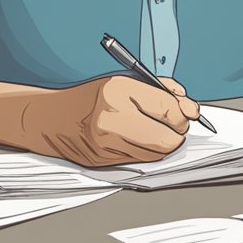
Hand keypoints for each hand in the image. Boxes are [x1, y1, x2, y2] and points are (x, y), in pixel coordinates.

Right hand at [19, 75, 201, 166]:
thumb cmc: (93, 97)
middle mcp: (112, 119)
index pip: (170, 109)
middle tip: (174, 124)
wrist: (53, 119)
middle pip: (168, 139)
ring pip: (158, 154)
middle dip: (177, 132)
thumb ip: (163, 89)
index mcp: (118, 92)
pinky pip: (143, 161)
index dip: (184, 112)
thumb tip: (190, 107)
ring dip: (163, 144)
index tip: (185, 110)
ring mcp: (108, 144)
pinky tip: (137, 139)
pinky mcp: (106, 162)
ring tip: (152, 129)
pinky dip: (147, 152)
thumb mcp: (128, 80)